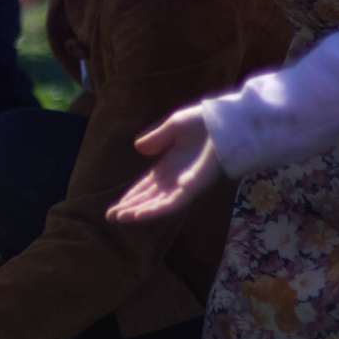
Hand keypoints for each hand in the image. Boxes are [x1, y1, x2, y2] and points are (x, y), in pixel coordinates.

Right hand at [107, 105, 223, 221]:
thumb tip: (138, 148)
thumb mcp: (173, 126)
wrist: (228, 121)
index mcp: (171, 164)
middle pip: (149, 197)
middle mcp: (177, 178)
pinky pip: (171, 203)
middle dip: (130, 207)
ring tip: (119, 218)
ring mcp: (185, 184)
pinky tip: (137, 215)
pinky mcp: (193, 188)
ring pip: (157, 204)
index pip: (147, 185)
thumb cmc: (205, 120)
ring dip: (137, 211)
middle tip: (110, 217)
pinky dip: (154, 210)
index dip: (131, 195)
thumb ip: (156, 138)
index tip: (116, 205)